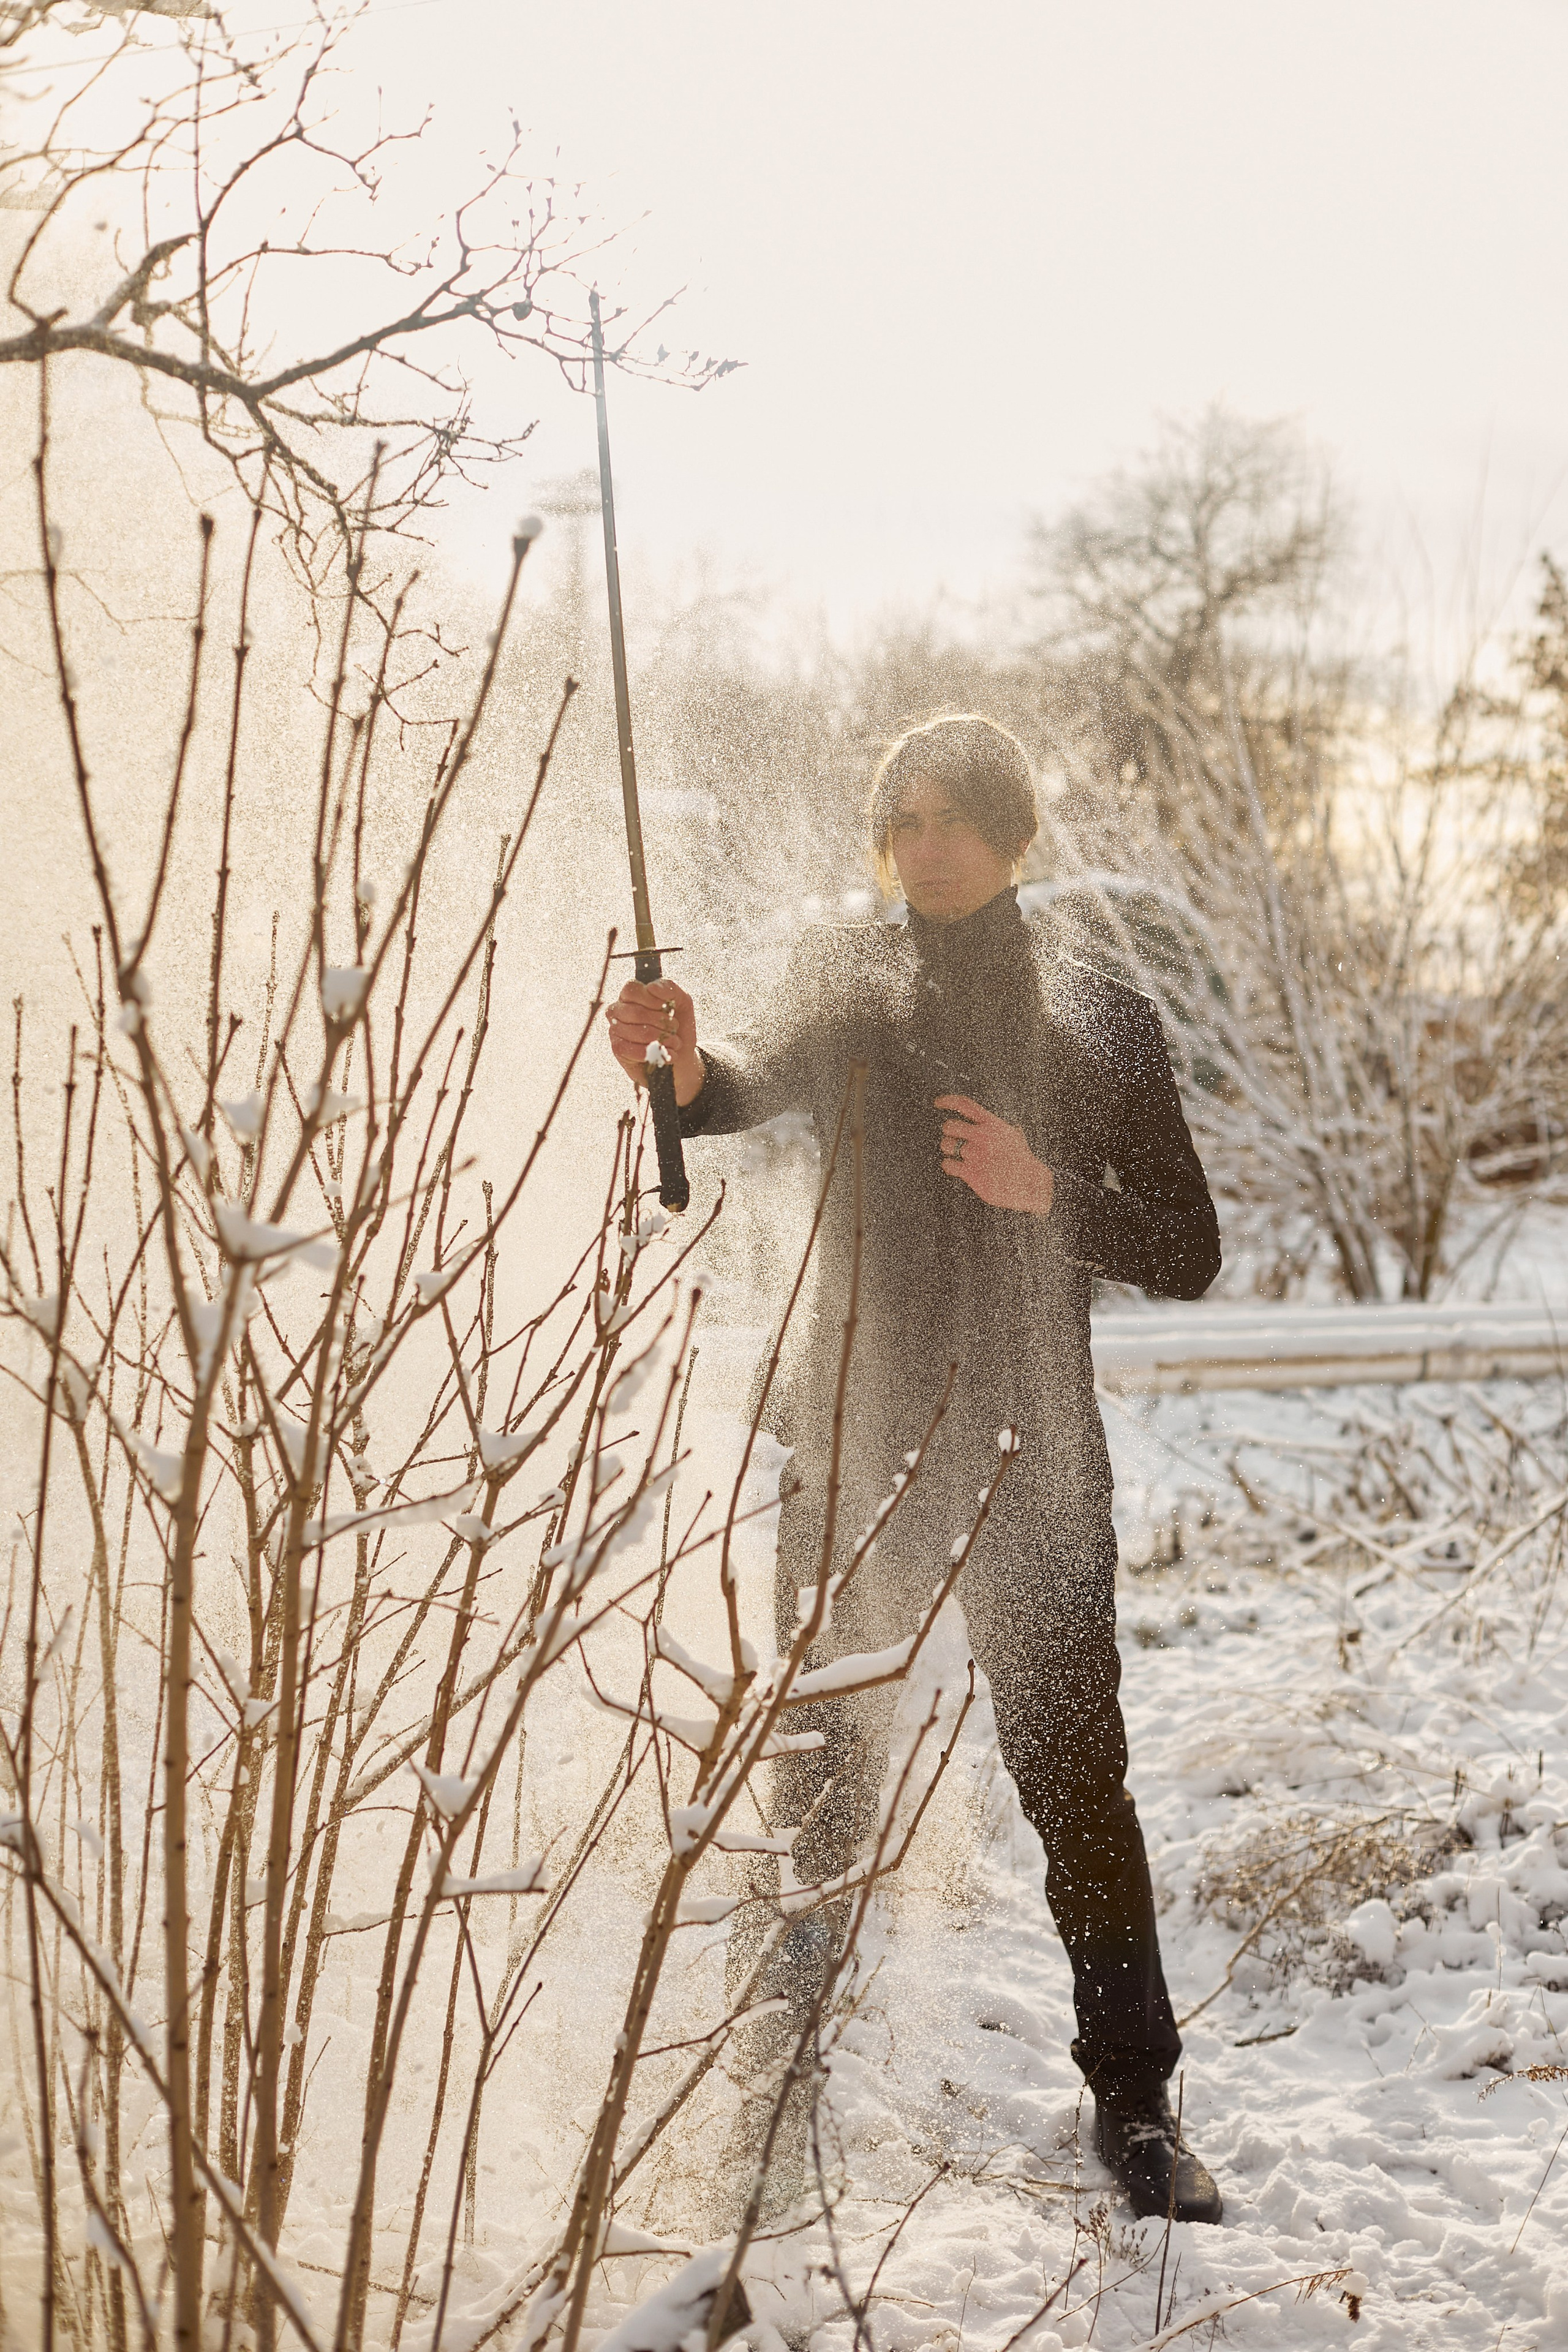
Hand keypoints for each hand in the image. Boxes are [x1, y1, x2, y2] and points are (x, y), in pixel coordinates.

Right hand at [605, 979, 705, 1106]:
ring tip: (674, 1042)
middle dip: (662, 1022)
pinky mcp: (618, 1049)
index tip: (666, 1007)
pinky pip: (632, 1050)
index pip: (631, 989)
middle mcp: (619, 1010)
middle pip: (635, 1012)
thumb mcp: (682, 1003)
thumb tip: (652, 987)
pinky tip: (665, 1053)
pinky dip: (654, 1052)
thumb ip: (669, 988)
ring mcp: (616, 1030)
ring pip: (636, 1032)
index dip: (650, 998)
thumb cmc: (679, 1027)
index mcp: (631, 995)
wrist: (683, 1055)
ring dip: (662, 1039)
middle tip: (674, 1028)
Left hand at [934, 1094, 1052, 1215]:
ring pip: (947, 1145)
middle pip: (950, 1125)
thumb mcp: (1017, 1140)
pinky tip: (955, 1167)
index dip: (948, 1100)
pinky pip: (948, 1164)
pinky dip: (948, 1165)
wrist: (1030, 1185)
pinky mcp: (972, 1173)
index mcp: (993, 1124)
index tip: (937, 1103)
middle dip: (949, 1131)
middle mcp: (983, 1137)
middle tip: (954, 1138)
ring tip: (958, 1154)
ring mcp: (976, 1155)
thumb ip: (1010, 1130)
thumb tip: (1015, 1127)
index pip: (965, 1105)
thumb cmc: (1023, 1162)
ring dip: (949, 1148)